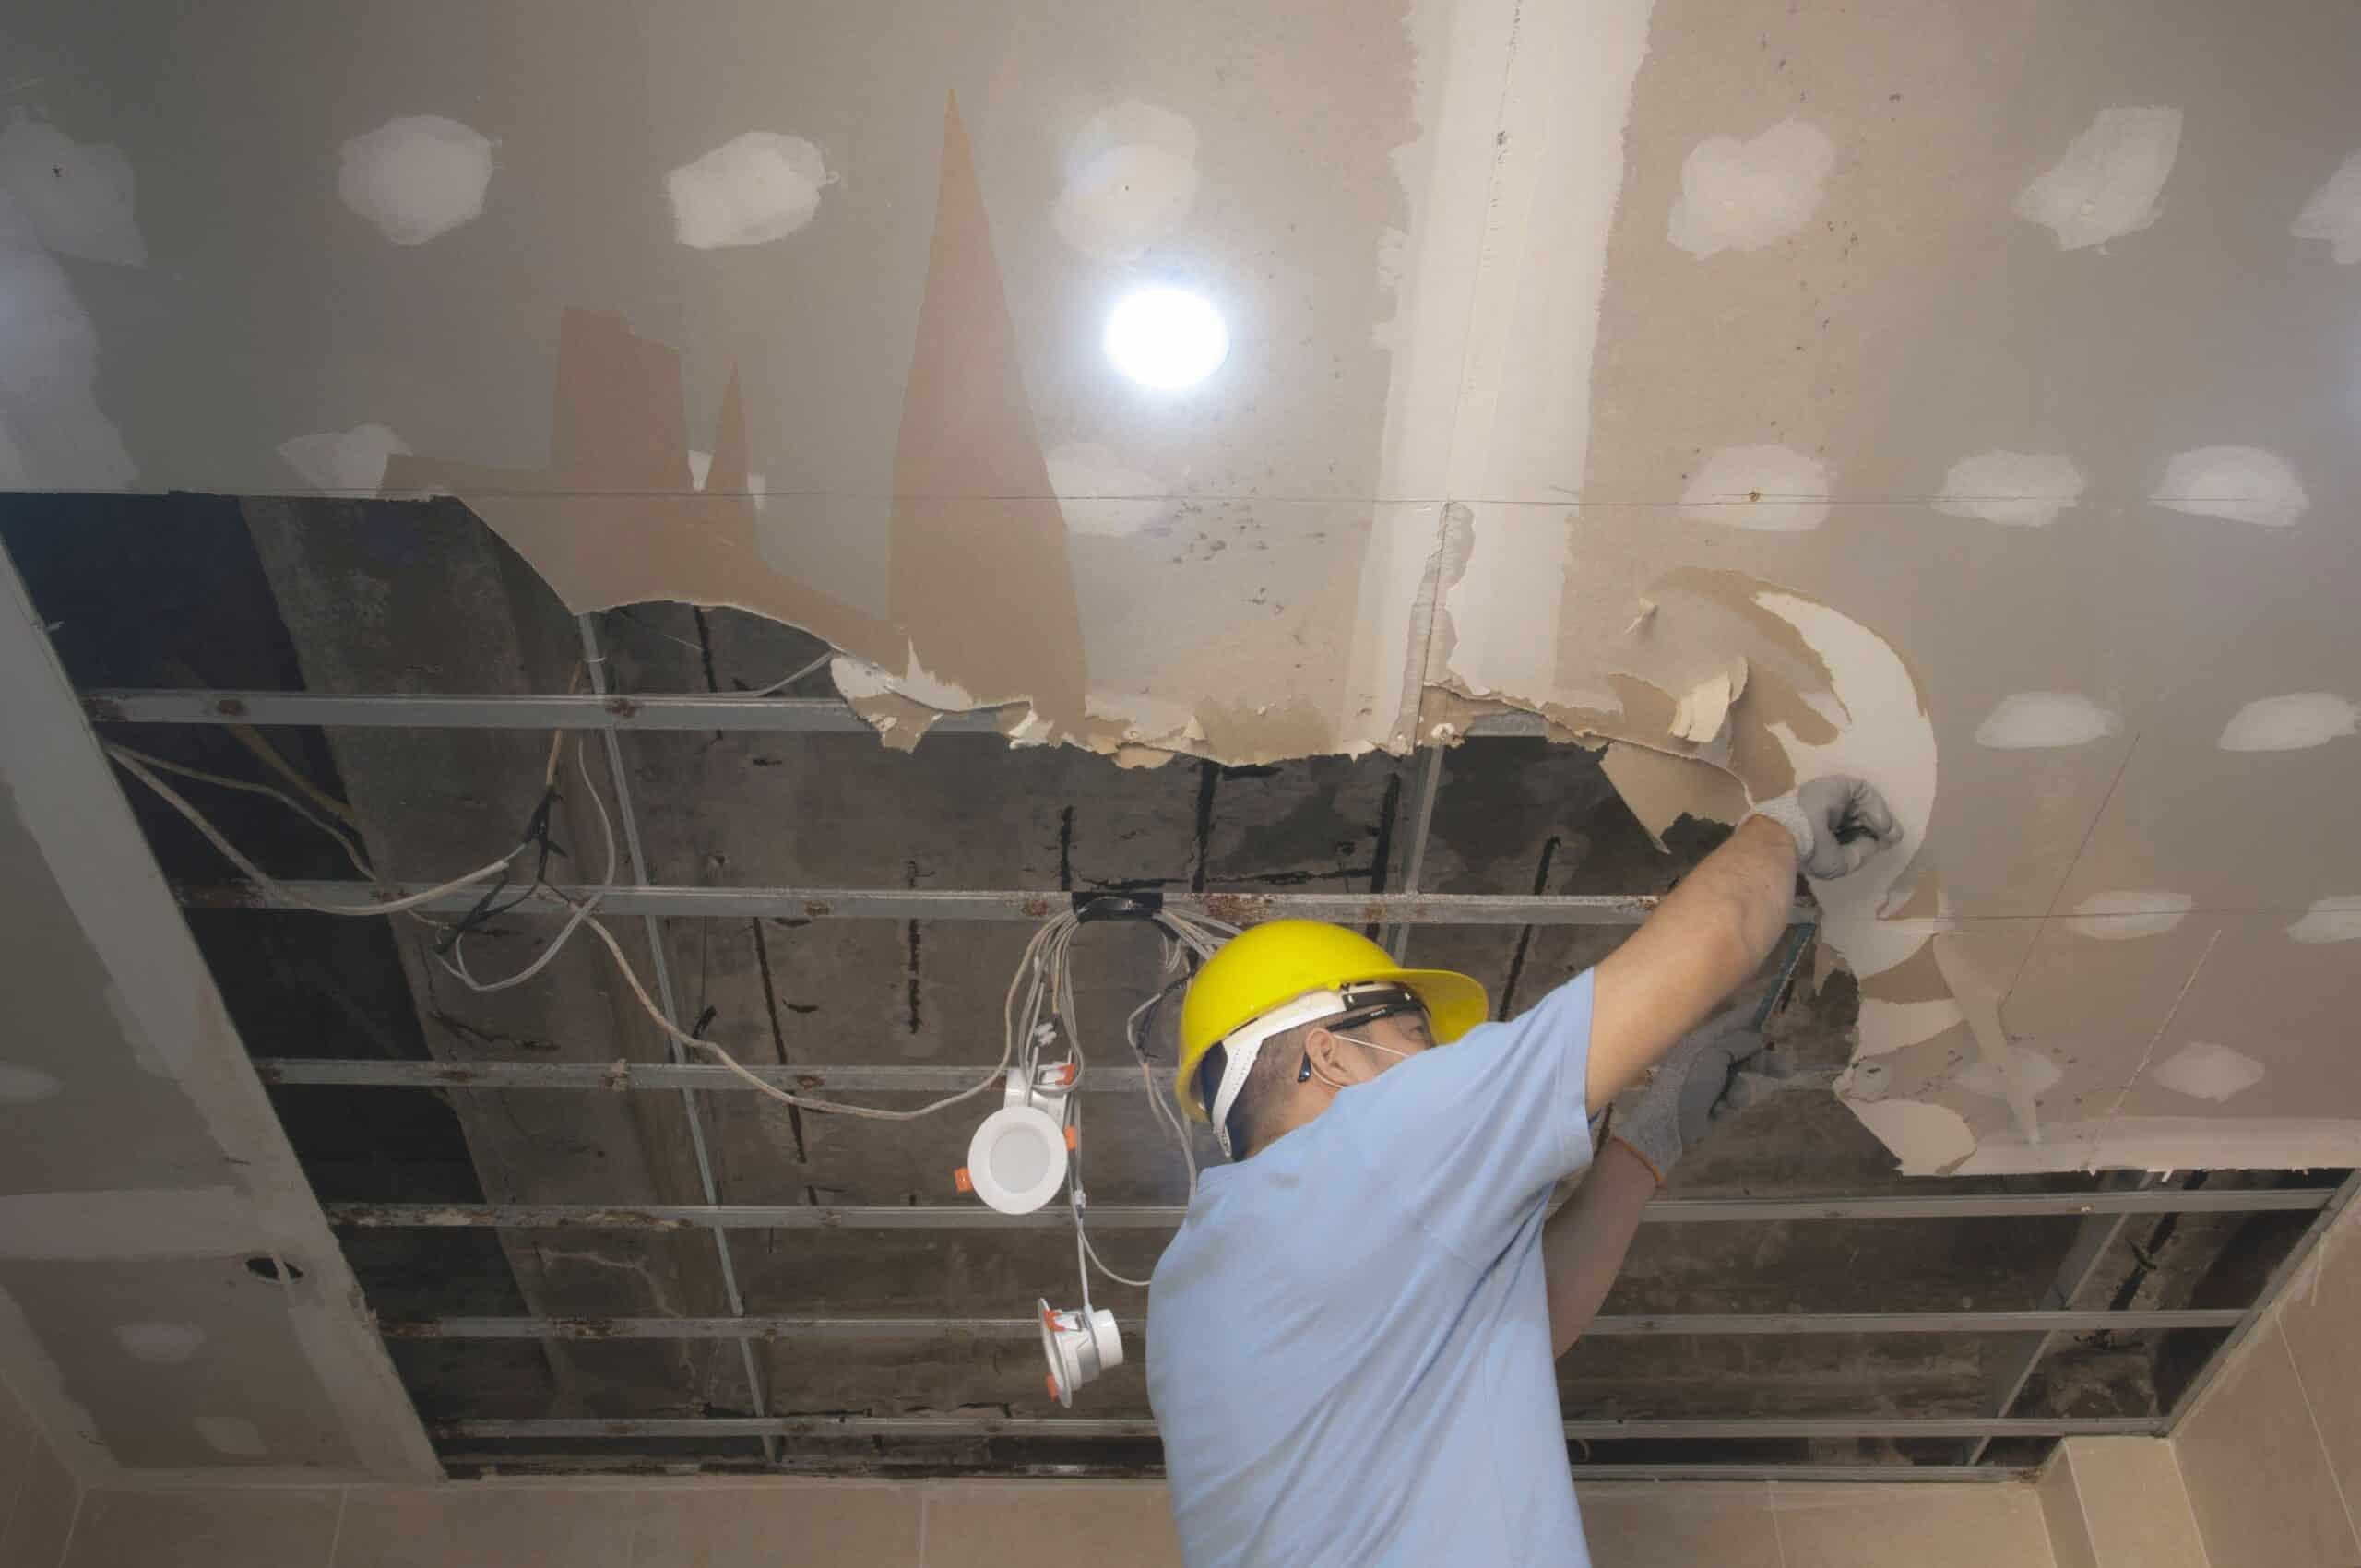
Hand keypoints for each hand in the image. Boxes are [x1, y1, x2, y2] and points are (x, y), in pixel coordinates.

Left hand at [1607, 1006, 1794, 1181]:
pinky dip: (1728, 1105)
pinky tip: (1717, 1111)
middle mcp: (1709, 1056)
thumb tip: (1757, 1036)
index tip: (1780, 1013)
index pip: (1734, 1021)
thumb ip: (1737, 1043)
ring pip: (1742, 1080)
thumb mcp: (1713, 1056)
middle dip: (1765, 1061)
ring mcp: (1712, 1080)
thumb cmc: (1688, 1083)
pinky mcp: (1715, 1102)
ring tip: (1731, 1101)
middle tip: (1788, 1069)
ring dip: (1739, 1091)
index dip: (1756, 1016)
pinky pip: (1734, 1099)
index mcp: (1704, 1040)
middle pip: (1746, 1052)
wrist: (1670, 1125)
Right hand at [1753, 775, 1902, 879]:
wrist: (1789, 834)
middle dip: (1878, 827)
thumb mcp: (1841, 862)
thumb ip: (1861, 852)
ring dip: (1879, 818)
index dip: (1869, 835)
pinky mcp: (1837, 785)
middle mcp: (1826, 811)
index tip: (1882, 845)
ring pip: (1863, 803)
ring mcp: (1831, 797)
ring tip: (1887, 832)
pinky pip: (1863, 791)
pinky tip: (1879, 823)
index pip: (1851, 829)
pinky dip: (1875, 806)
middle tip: (1893, 837)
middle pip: (1860, 815)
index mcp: (1822, 829)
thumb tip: (1877, 843)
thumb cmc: (1810, 852)